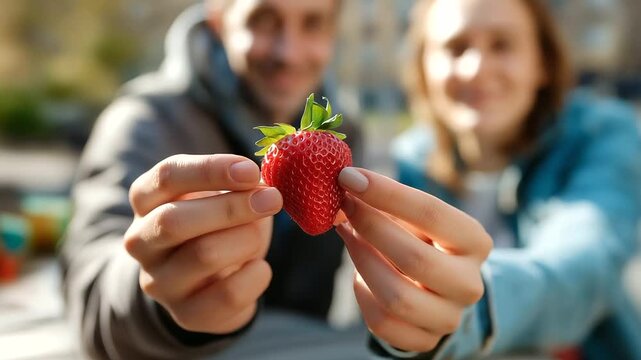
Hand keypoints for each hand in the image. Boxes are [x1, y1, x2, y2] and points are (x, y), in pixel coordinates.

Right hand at [124, 154, 281, 333]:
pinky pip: (228, 295)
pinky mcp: (186, 315)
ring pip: (203, 255)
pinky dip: (256, 276)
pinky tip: (260, 268)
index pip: (167, 177)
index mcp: (147, 201)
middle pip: (174, 221)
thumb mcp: (221, 195)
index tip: (250, 170)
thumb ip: (238, 185)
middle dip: (230, 208)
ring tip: (260, 234)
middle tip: (272, 199)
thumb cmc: (218, 226)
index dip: (210, 170)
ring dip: (246, 239)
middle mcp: (142, 242)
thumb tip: (262, 185)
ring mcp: (160, 282)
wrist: (210, 283)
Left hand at [336, 167, 491, 351]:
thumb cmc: (420, 240)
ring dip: (362, 261)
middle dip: (370, 227)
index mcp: (475, 242)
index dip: (386, 193)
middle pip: (415, 258)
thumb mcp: (416, 218)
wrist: (435, 290)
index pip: (431, 213)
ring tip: (348, 235)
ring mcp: (449, 317)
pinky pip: (383, 322)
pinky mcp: (424, 340)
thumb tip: (347, 184)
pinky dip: (363, 294)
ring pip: (396, 296)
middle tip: (343, 205)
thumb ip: (389, 203)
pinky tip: (360, 274)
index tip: (349, 177)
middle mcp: (469, 283)